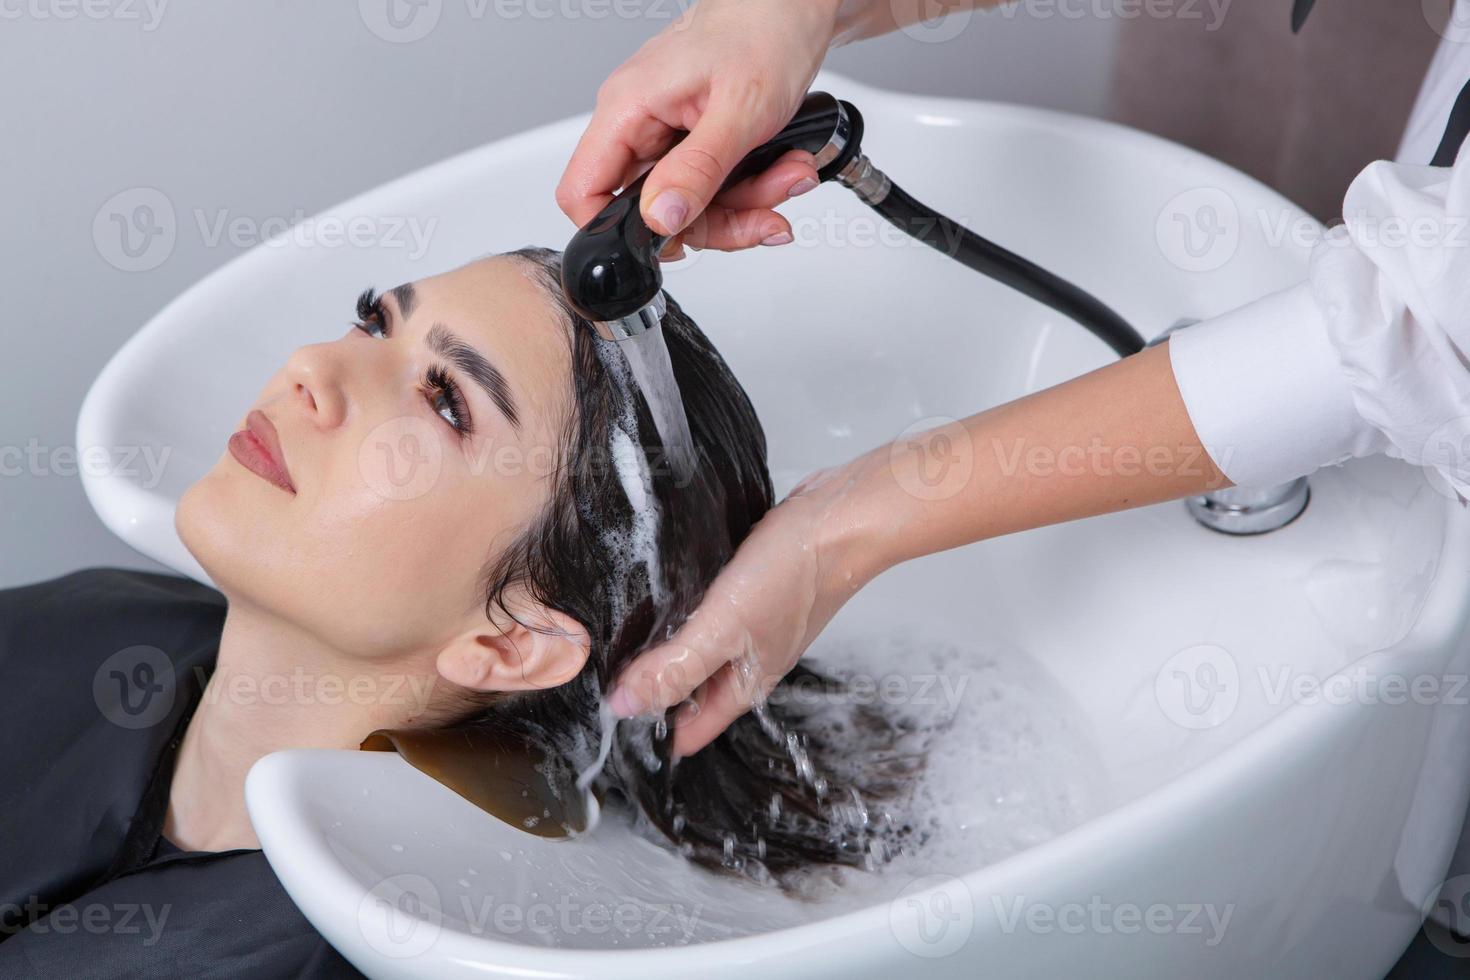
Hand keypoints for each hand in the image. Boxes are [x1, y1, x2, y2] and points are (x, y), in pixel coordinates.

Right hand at [555, 0, 841, 254]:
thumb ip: (698, 170)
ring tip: (788, 175)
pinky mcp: (693, 138)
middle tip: (763, 212)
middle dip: (716, 221)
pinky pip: (710, 185)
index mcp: (628, 108)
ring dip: (746, 204)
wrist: (792, 5)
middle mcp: (639, 121)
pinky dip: (751, 189)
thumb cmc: (764, 32)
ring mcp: (666, 132)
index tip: (668, 243)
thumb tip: (660, 219)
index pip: (583, 190)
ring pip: (689, 204)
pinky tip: (781, 170)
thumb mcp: (739, 111)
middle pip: (650, 211)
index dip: (613, 231)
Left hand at [606, 459, 884, 757]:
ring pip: (698, 651)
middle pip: (692, 692)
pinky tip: (662, 599)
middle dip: (652, 690)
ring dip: (665, 650)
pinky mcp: (750, 590)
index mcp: (745, 683)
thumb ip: (676, 668)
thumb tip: (625, 706)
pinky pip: (709, 615)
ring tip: (622, 639)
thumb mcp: (723, 629)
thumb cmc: (794, 576)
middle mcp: (748, 660)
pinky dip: (684, 614)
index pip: (691, 728)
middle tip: (605, 676)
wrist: (838, 518)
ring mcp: (752, 625)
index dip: (651, 732)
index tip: (609, 720)